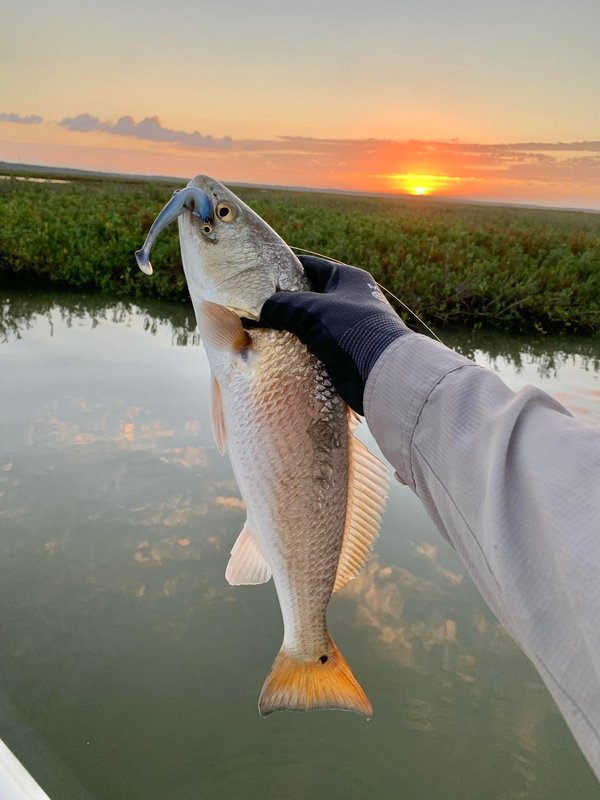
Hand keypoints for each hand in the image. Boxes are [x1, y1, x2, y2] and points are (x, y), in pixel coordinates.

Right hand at [256, 255, 407, 413]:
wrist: (382, 373)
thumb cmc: (350, 330)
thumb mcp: (312, 311)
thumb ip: (282, 305)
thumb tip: (257, 311)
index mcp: (348, 278)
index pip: (309, 266)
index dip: (283, 271)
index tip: (259, 279)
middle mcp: (350, 298)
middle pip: (309, 296)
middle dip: (284, 303)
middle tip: (257, 310)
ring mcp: (349, 325)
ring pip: (312, 322)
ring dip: (292, 328)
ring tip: (264, 332)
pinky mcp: (347, 349)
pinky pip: (318, 343)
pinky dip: (302, 347)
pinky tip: (282, 352)